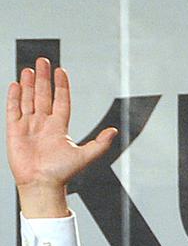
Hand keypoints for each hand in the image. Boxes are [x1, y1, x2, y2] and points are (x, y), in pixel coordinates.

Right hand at [5, 58, 116, 217]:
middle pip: (43, 95)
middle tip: (43, 61)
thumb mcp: (84, 156)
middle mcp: (44, 123)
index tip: (61, 71)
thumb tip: (114, 131)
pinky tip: (16, 84)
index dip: (61, 86)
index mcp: (60, 127)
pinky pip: (13, 109)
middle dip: (44, 78)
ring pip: (29, 99)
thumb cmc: (62, 173)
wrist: (41, 184)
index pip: (61, 101)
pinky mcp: (15, 130)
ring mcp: (29, 125)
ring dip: (30, 84)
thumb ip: (99, 143)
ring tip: (30, 69)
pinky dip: (14, 97)